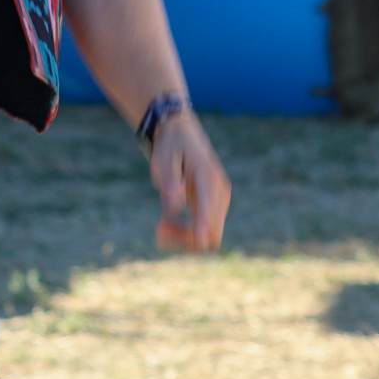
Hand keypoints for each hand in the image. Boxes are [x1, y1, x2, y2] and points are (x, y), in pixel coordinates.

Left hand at [148, 111, 230, 252]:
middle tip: (158, 230)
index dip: (200, 234)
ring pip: (211, 237)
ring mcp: (220, 200)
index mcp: (208, 179)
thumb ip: (169, 183)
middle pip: (212, 235)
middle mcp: (220, 193)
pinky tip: (167, 223)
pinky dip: (187, 235)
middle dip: (186, 241)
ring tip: (160, 228)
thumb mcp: (164, 160)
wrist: (180, 133)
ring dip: (185, 240)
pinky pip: (206, 231)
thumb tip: (174, 209)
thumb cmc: (170, 146)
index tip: (192, 245)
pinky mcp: (215, 205)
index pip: (209, 214)